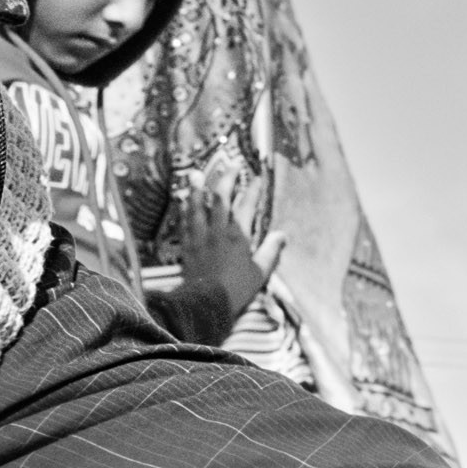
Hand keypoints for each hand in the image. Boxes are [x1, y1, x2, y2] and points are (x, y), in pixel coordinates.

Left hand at [178, 178, 285, 321]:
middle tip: (229, 165)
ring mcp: (200, 237)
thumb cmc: (237, 289)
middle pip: (220, 199)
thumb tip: (282, 235)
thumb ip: (271, 251)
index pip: (246, 207)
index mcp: (238, 236)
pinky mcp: (187, 245)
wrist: (206, 302)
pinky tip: (184, 200)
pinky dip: (184, 208)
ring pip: (197, 206)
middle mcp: (217, 231)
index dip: (252, 191)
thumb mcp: (261, 272)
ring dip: (198, 189)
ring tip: (197, 174)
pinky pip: (184, 221)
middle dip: (225, 180)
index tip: (257, 177)